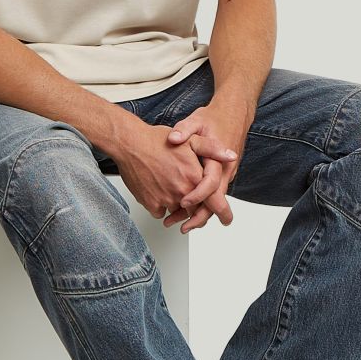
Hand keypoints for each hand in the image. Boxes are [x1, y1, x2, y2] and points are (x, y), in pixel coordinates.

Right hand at [112, 121, 228, 226]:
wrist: (130, 144)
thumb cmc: (156, 141)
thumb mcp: (191, 140)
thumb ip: (213, 149)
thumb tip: (231, 156)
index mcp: (194, 178)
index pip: (213, 203)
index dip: (222, 212)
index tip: (226, 219)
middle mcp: (182, 192)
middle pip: (195, 210)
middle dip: (195, 208)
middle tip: (190, 199)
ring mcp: (165, 199)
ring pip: (177, 211)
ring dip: (177, 205)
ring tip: (171, 187)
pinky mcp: (151, 203)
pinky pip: (160, 212)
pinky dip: (161, 206)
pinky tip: (159, 190)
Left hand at [163, 102, 250, 231]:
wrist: (234, 114)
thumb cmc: (215, 118)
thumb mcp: (197, 120)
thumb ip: (185, 129)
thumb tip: (173, 138)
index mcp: (218, 159)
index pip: (211, 183)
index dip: (197, 195)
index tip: (183, 203)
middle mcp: (224, 171)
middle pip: (215, 201)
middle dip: (200, 217)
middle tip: (183, 228)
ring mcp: (224, 175)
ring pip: (213, 201)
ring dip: (198, 214)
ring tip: (178, 224)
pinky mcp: (220, 176)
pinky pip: (212, 195)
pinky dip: (200, 205)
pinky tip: (184, 211)